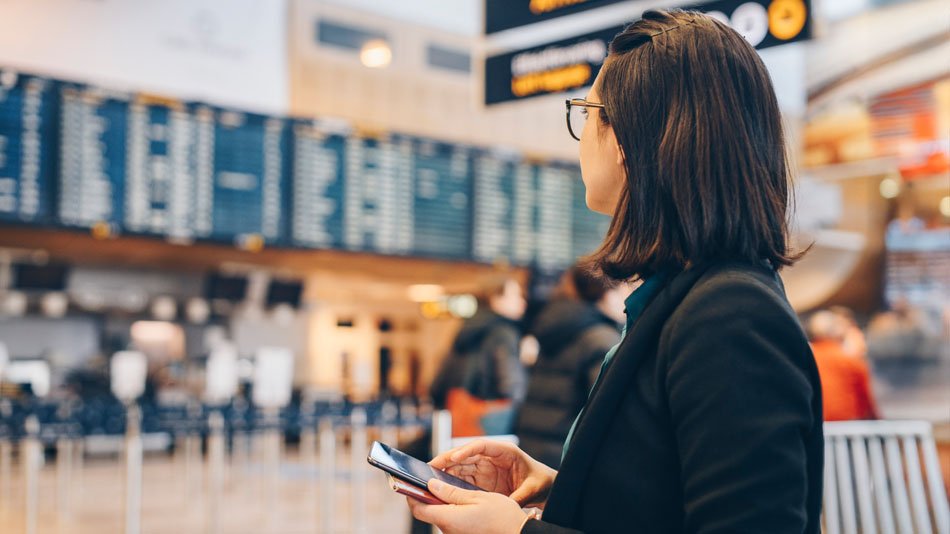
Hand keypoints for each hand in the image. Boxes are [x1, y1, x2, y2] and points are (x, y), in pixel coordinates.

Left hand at [408, 479, 527, 533]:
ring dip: (439, 501)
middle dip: (426, 495)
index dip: (411, 494)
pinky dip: (450, 508)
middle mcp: (448, 530)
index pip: (418, 508)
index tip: (411, 481)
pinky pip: (450, 520)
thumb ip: (452, 492)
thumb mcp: (478, 497)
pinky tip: (460, 498)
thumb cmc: (502, 517)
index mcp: (449, 519)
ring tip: (448, 485)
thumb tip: (432, 485)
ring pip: (438, 515)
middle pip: (427, 512)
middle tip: (433, 478)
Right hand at [429, 439, 556, 507]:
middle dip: (448, 459)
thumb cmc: (540, 481)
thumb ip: (519, 496)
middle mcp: (491, 457)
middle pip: (465, 454)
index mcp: (505, 451)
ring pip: (460, 465)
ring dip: (445, 470)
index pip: (481, 446)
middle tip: (431, 466)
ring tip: (430, 476)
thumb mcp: (532, 488)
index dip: (466, 450)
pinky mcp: (481, 479)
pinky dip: (450, 481)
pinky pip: (462, 478)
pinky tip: (439, 487)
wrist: (544, 486)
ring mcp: (485, 467)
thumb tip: (507, 506)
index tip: (453, 457)